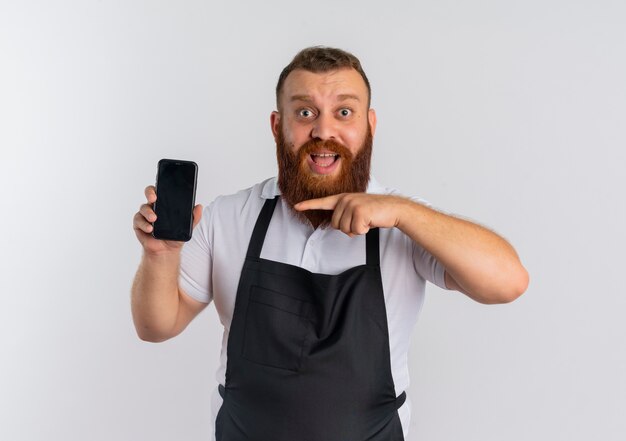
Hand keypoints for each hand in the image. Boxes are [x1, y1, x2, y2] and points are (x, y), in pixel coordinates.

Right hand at [133, 185, 202, 254]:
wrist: (166, 251)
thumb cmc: (174, 237)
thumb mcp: (187, 228)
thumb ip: (194, 218)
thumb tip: (199, 206)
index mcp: (165, 204)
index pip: (161, 191)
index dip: (160, 187)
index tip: (162, 188)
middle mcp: (154, 207)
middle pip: (149, 193)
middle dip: (150, 193)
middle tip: (154, 199)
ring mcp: (145, 215)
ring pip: (143, 207)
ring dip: (148, 212)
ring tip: (154, 219)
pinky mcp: (139, 224)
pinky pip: (138, 220)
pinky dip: (144, 224)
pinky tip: (150, 229)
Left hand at [294, 193, 409, 236]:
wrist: (393, 208)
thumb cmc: (375, 212)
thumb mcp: (357, 211)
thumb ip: (346, 217)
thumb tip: (342, 229)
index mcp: (343, 198)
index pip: (323, 202)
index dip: (309, 205)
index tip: (297, 206)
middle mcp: (345, 199)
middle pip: (335, 225)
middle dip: (348, 228)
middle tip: (361, 221)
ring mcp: (352, 204)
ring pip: (344, 229)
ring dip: (356, 230)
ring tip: (367, 220)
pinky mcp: (359, 211)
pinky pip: (355, 231)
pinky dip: (364, 231)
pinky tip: (370, 222)